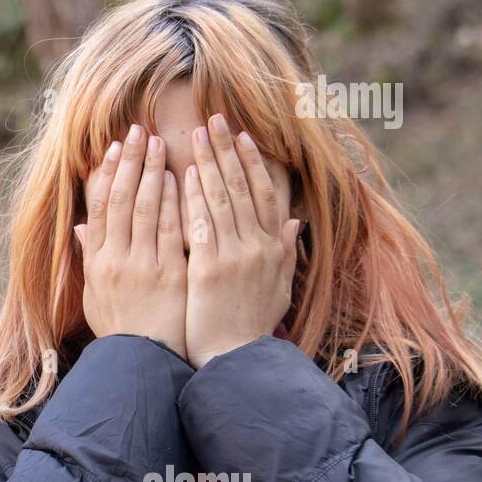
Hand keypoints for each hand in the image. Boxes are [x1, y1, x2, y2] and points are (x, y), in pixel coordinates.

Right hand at [74, 124, 186, 358]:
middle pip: (119, 199)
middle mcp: (115, 259)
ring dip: (151, 172)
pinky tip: (178, 177)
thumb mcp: (95, 296)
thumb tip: (83, 230)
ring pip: (143, 208)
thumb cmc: (121, 331)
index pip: (99, 207)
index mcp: (96, 262)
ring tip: (158, 143)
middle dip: (129, 162)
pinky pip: (169, 230)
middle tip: (138, 131)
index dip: (105, 174)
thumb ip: (90, 260)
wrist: (141, 363)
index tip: (113, 148)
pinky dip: (172, 201)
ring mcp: (141, 266)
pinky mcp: (168, 275)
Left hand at [182, 114, 300, 368]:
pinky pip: (202, 224)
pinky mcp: (211, 268)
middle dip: (227, 150)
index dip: (253, 163)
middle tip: (213, 119)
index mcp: (275, 249)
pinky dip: (196, 197)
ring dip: (210, 163)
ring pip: (223, 199)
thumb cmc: (251, 327)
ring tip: (197, 134)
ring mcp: (236, 256)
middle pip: (243, 188)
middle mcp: (259, 246)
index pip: (266, 195)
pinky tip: (187, 173)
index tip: (241, 136)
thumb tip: (295, 223)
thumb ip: (286, 253)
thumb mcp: (280, 288)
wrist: (237, 361)